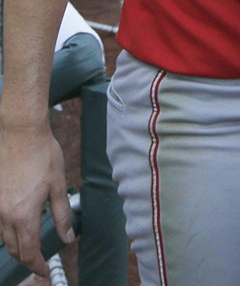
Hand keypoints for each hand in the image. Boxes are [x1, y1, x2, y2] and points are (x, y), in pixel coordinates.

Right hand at [0, 125, 74, 276]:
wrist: (21, 132)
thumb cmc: (42, 154)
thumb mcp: (58, 184)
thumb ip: (62, 214)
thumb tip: (67, 237)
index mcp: (23, 214)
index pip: (28, 252)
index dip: (37, 266)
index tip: (45, 272)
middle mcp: (4, 214)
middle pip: (14, 248)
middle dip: (27, 258)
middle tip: (40, 262)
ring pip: (4, 237)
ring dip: (17, 243)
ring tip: (32, 244)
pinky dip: (9, 229)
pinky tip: (20, 222)